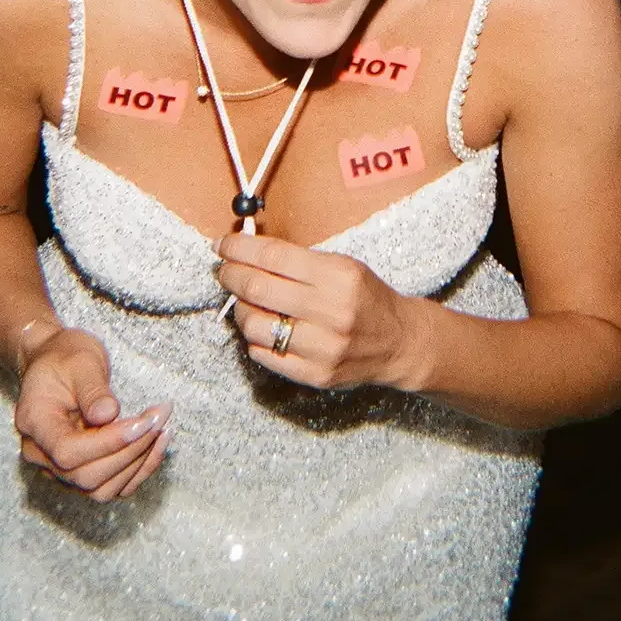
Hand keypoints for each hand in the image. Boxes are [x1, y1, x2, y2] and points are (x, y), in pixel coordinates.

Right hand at [12, 327, 171, 499]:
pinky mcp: (80, 472)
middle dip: (131, 451)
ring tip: (162, 427)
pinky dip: (139, 470)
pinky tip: (158, 442)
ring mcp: (59, 469)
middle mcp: (41, 454)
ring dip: (139, 462)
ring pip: (101, 488)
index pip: (68, 451)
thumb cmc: (65, 357)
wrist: (55, 362)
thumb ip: (93, 390)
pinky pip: (112, 486)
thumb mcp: (81, 361)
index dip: (108, 443)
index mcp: (34, 423)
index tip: (143, 422)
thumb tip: (108, 414)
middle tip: (160, 417)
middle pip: (86, 476)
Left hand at [215, 233, 426, 390]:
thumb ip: (297, 261)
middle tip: (225, 271)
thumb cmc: (365, 297)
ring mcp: (323, 348)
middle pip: (258, 289)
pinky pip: (264, 355)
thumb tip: (247, 253)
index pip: (273, 257)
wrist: (398, 342)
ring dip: (241, 310)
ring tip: (247, 303)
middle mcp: (331, 313)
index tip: (223, 246)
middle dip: (231, 276)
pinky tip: (265, 328)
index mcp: (339, 277)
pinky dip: (256, 339)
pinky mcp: (315, 374)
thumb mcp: (342, 266)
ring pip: (255, 326)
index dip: (240, 249)